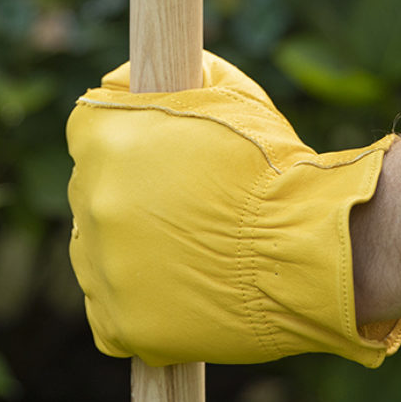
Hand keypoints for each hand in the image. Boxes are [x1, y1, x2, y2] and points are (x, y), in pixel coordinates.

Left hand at [66, 51, 400, 365]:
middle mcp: (93, 199)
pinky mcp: (121, 323)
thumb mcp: (228, 93)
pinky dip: (132, 303)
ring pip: (96, 250)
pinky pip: (108, 311)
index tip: (152, 150)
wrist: (312, 247)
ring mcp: (103, 266)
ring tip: (186, 249)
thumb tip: (130, 81)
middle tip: (183, 203)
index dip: (124, 134)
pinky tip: (173, 290)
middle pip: (92, 190)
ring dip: (128, 246)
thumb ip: (172, 78)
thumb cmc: (274, 166)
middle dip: (129, 191)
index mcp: (107, 138)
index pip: (88, 127)